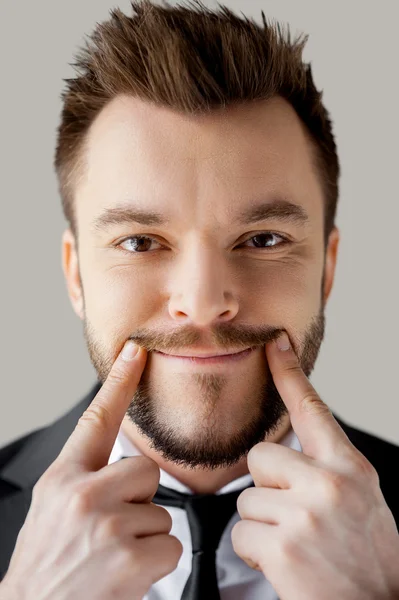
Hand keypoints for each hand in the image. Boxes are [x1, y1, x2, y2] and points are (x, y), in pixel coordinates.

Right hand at [2, 341, 181, 599]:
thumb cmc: (47, 563)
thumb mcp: (52, 509)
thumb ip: (85, 479)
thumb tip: (125, 464)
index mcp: (64, 478)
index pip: (97, 419)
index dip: (120, 382)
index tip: (136, 352)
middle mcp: (83, 494)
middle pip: (146, 471)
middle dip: (139, 499)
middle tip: (112, 530)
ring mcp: (108, 524)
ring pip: (161, 512)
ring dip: (145, 536)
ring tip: (113, 557)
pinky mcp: (131, 556)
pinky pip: (170, 544)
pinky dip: (155, 563)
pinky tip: (126, 575)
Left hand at [232, 332, 398, 599]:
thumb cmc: (368, 560)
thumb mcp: (362, 501)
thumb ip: (328, 471)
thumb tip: (292, 453)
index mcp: (350, 468)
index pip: (313, 409)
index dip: (290, 373)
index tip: (274, 345)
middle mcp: (329, 483)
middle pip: (260, 457)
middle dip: (266, 486)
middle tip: (291, 515)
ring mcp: (306, 513)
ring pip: (246, 498)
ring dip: (261, 525)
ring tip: (294, 545)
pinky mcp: (283, 546)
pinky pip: (241, 533)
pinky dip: (254, 552)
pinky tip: (284, 564)